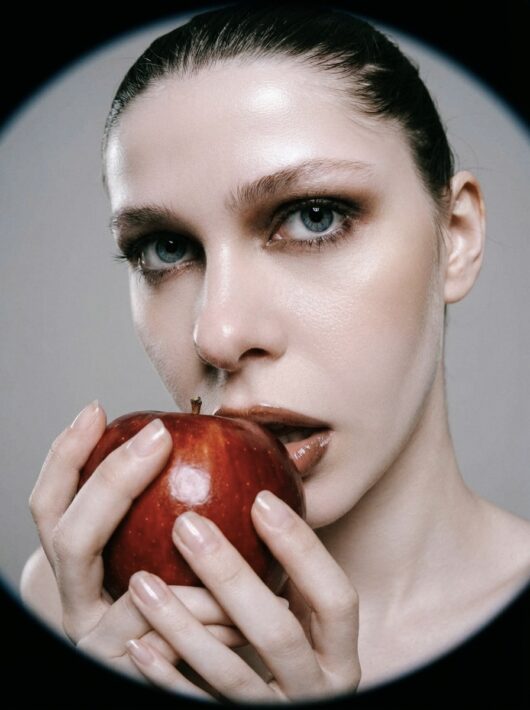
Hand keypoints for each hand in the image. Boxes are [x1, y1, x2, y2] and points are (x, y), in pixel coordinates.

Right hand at [28, 401, 246, 678]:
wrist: (186, 678)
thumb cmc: (191, 601)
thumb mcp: (177, 549)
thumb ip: (195, 504)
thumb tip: (253, 436)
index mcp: (81, 564)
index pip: (52, 504)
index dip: (66, 455)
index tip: (98, 410)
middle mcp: (77, 601)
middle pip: (70, 538)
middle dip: (111, 480)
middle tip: (157, 436)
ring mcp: (98, 641)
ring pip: (128, 600)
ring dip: (175, 561)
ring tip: (210, 522)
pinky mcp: (129, 674)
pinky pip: (167, 646)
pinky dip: (205, 621)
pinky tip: (241, 607)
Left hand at [126, 491, 360, 701]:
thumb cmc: (287, 655)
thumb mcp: (304, 620)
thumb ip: (293, 574)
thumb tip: (273, 487)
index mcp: (340, 655)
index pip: (335, 598)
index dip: (303, 549)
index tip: (261, 499)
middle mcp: (317, 688)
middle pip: (279, 632)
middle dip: (230, 575)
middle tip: (186, 524)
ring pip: (231, 672)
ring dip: (182, 625)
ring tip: (141, 580)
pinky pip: (197, 706)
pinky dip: (167, 675)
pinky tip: (137, 644)